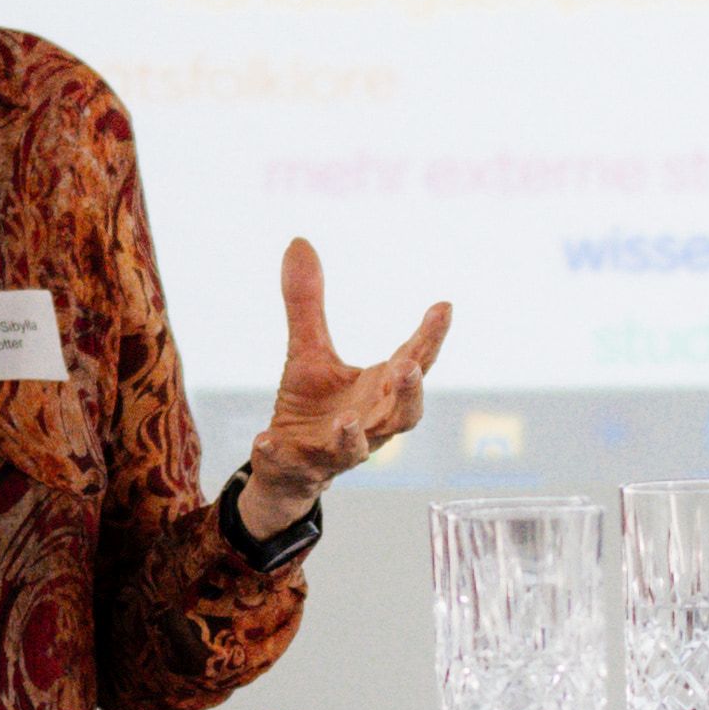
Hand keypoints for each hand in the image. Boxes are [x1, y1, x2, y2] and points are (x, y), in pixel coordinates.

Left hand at [229, 238, 451, 535]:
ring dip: (352, 434)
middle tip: (408, 367)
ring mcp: (337, 451)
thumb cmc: (313, 407)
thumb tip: (298, 241)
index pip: (415, 362)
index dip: (431, 337)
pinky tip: (265, 440)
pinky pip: (292, 464)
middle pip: (404, 415)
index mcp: (379, 392)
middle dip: (409, 393)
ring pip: (357, 448)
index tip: (443, 307)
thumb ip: (307, 303)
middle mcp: (369, 424)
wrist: (287, 466)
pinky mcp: (300, 467)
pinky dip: (279, 453)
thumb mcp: (308, 350)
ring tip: (344, 418)